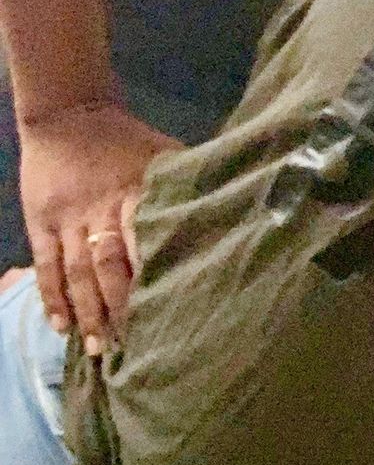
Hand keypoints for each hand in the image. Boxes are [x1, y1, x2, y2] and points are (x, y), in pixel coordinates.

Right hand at [17, 101, 177, 348]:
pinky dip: (52, 298)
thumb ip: (193, 184)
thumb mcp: (167, 154)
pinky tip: (60, 327)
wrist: (69, 115)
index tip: (169, 315)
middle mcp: (100, 211)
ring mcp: (67, 219)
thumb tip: (241, 207)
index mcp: (136, 194)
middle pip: (107, 267)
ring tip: (98, 349)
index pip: (145, 242)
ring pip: (75, 272)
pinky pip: (46, 266)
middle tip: (133, 348)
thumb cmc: (129, 141)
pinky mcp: (41, 223)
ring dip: (86, 313)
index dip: (153, 279)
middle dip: (119, 308)